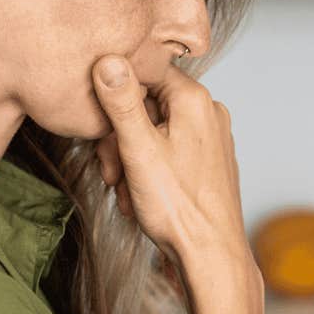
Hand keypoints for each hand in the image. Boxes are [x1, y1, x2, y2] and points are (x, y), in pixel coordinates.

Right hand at [90, 53, 247, 264]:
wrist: (210, 255)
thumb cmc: (179, 208)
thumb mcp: (138, 150)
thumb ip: (121, 102)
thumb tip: (107, 59)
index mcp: (194, 100)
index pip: (143, 72)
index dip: (115, 99)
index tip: (102, 128)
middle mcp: (208, 112)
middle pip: (146, 105)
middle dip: (119, 139)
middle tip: (112, 171)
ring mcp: (211, 138)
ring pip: (153, 132)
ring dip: (130, 160)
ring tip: (126, 190)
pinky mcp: (208, 161)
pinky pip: (167, 153)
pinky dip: (148, 172)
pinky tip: (140, 197)